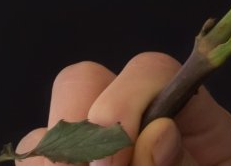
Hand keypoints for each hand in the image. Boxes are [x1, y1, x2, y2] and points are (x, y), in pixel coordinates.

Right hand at [14, 52, 230, 165]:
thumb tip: (157, 133)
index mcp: (188, 119)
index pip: (148, 72)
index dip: (125, 103)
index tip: (116, 160)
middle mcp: (132, 125)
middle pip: (80, 83)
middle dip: (77, 127)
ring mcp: (89, 155)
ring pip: (43, 136)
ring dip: (53, 164)